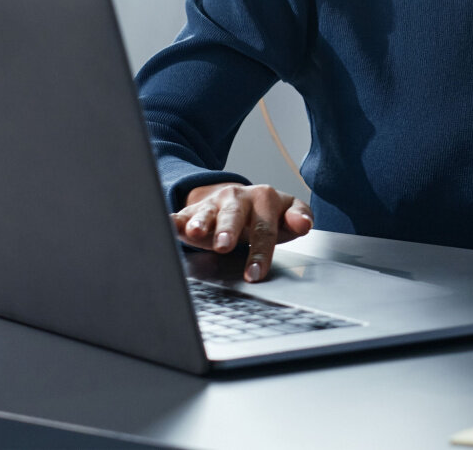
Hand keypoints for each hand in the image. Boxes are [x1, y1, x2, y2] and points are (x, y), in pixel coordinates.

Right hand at [171, 182, 312, 282]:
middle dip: (228, 230)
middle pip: (234, 215)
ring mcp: (213, 204)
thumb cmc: (265, 214)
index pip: (264, 228)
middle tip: (225, 246)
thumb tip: (304, 223)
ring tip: (196, 233)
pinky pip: (181, 216)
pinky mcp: (192, 211)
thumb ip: (299, 217)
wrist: (239, 199)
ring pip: (205, 213)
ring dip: (200, 222)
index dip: (260, 251)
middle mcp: (237, 197)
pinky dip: (174, 221)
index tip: (255, 273)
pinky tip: (168, 226)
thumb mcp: (287, 213)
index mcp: (264, 198)